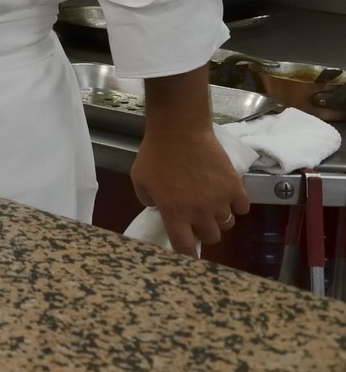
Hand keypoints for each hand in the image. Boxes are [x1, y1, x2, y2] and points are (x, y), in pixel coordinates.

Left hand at [133, 65, 248, 254]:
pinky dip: (237, 205)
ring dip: (220, 218)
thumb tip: (159, 207)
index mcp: (175, 214)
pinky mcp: (235, 186)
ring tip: (213, 205)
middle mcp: (200, 213)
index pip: (185, 247)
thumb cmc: (155, 154)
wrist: (179, 130)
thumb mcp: (139, 179)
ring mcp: (220, 200)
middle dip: (204, 231)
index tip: (187, 252)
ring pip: (228, 224)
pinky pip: (243, 208)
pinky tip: (228, 197)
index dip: (186, 253)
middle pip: (211, 237)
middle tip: (198, 219)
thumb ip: (148, 199)